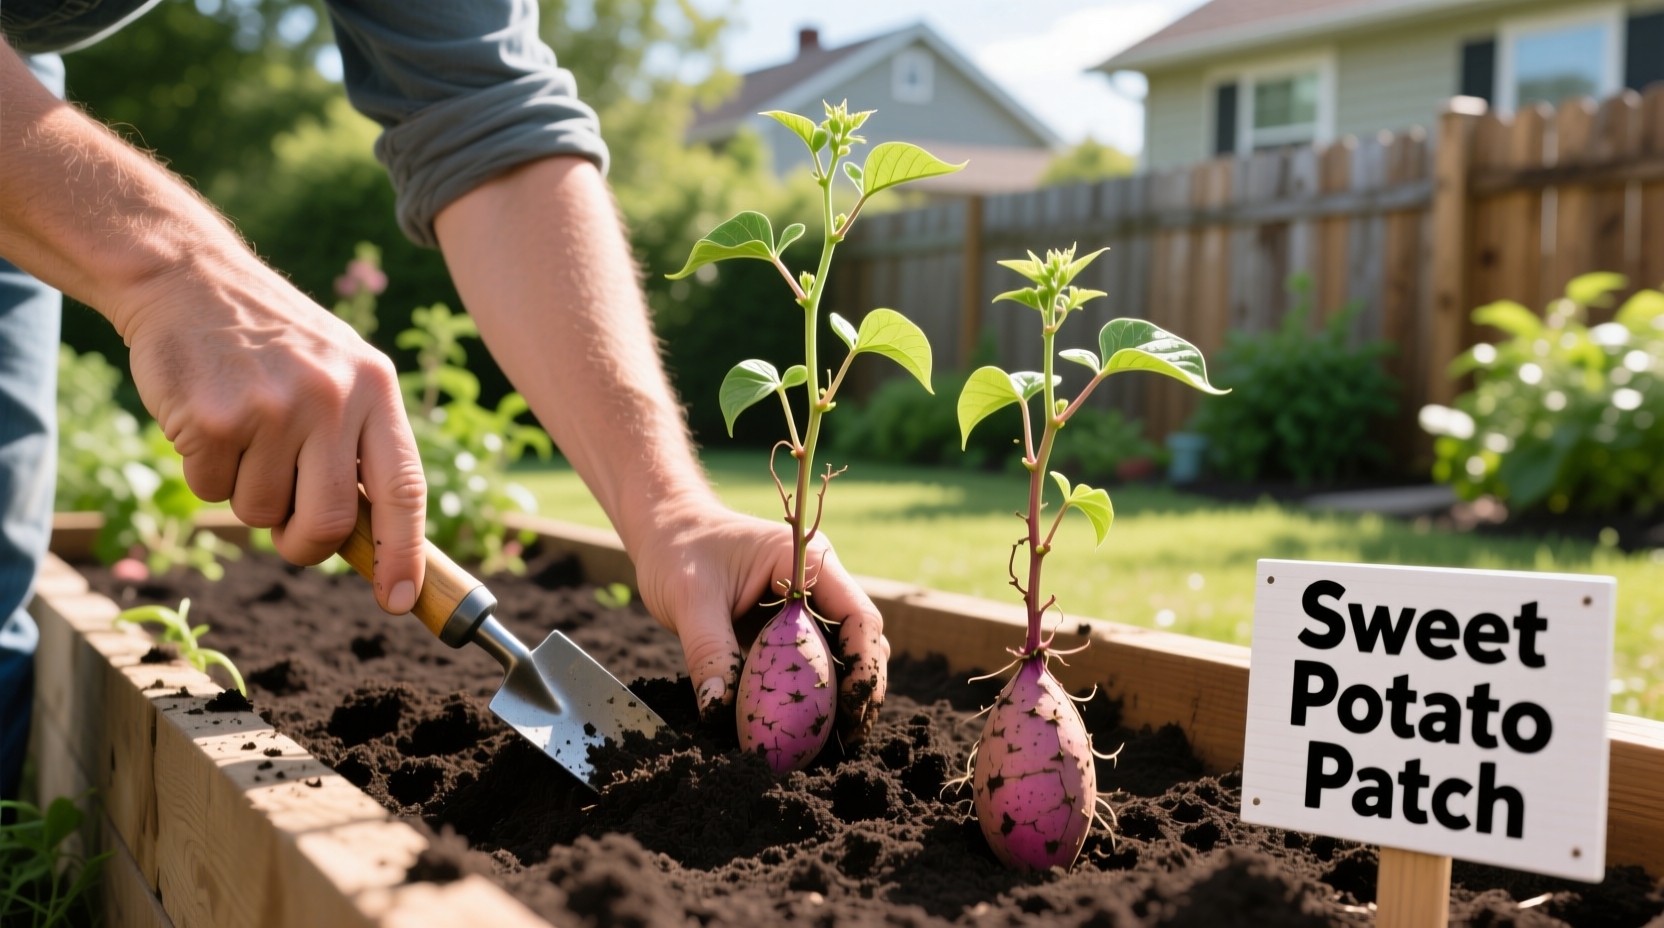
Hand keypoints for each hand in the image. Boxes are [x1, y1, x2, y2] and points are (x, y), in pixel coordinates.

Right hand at [117, 255, 426, 614]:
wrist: (190, 279)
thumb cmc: (276, 343)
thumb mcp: (341, 373)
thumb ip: (361, 445)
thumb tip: (376, 544)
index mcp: (376, 389)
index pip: (404, 489)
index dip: (404, 553)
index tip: (402, 600)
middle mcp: (331, 398)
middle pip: (328, 524)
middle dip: (305, 546)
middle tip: (289, 532)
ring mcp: (271, 408)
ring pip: (261, 514)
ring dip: (248, 495)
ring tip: (244, 435)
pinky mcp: (212, 418)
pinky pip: (212, 489)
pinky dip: (207, 471)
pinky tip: (208, 420)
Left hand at [633, 501, 889, 746]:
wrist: (666, 532)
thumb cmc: (678, 550)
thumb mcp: (689, 598)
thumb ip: (707, 650)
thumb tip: (717, 709)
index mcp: (807, 561)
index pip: (857, 615)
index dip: (864, 663)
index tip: (853, 707)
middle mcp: (818, 581)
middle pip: (860, 639)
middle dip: (862, 686)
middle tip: (850, 734)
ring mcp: (806, 604)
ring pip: (842, 652)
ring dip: (844, 693)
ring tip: (839, 737)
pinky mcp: (788, 625)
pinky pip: (813, 660)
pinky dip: (815, 691)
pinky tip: (808, 724)